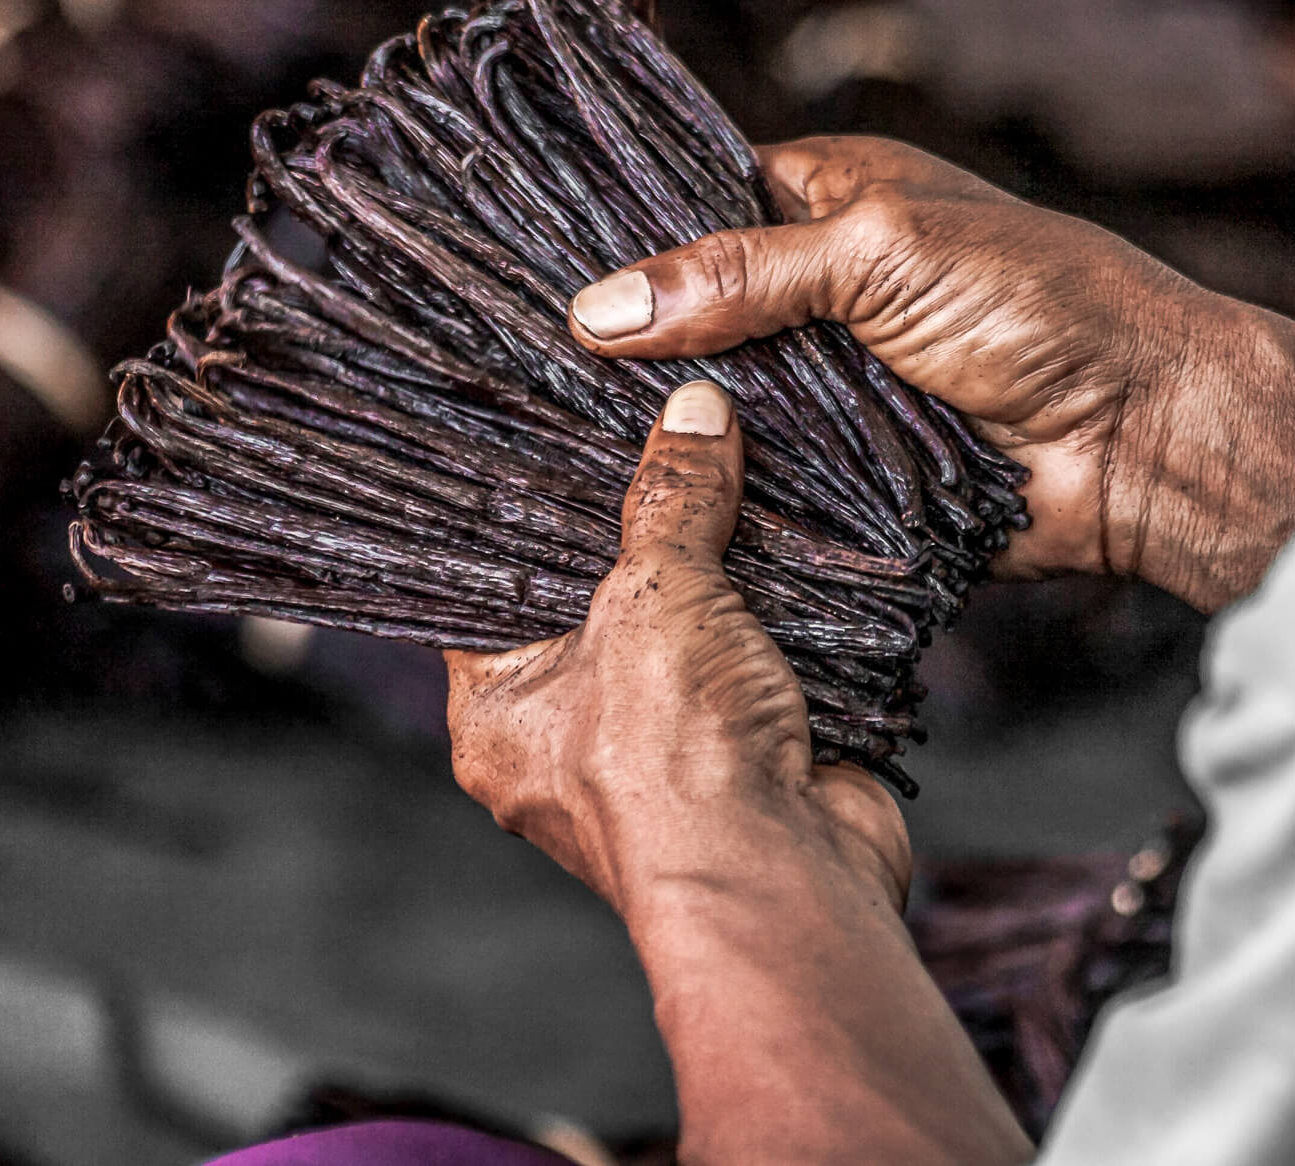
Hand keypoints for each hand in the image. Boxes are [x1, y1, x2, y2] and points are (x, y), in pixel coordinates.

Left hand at [446, 380, 1026, 1164]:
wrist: (786, 879)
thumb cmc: (673, 767)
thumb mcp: (655, 597)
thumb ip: (671, 501)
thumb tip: (693, 414)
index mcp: (498, 715)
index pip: (491, 592)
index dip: (527, 515)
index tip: (559, 437)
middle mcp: (572, 739)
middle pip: (602, 603)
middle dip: (644, 532)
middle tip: (662, 435)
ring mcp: (666, 750)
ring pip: (689, 630)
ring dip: (725, 572)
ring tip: (739, 470)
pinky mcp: (749, 751)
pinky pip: (760, 660)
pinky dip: (785, 615)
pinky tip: (803, 544)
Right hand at [568, 136, 1294, 610]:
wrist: (1142, 437)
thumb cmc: (1043, 306)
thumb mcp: (880, 254)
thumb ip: (740, 275)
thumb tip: (601, 307)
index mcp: (828, 203)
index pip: (694, 204)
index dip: (622, 236)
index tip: (523, 268)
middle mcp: (817, 294)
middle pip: (692, 317)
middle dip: (627, 346)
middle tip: (515, 370)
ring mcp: (828, 389)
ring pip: (716, 406)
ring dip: (666, 427)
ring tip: (544, 442)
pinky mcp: (842, 474)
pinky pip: (758, 483)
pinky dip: (715, 493)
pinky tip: (632, 503)